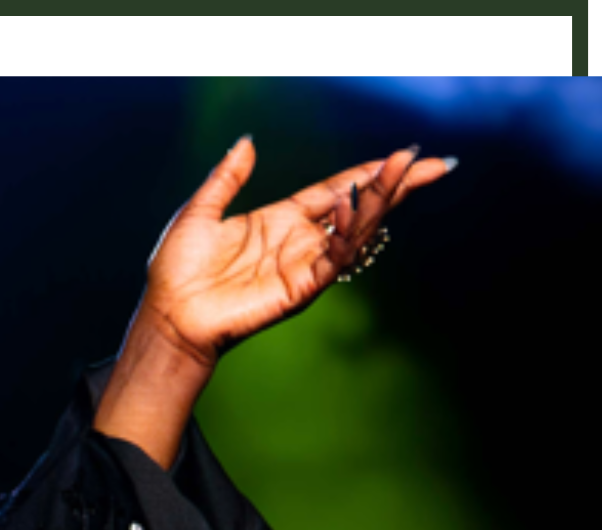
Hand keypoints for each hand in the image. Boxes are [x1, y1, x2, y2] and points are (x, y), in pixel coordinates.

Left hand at [140, 139, 456, 367]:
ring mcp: (302, 265)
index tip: (404, 156)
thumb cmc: (177, 271)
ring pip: (354, 231)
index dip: (368, 174)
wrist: (167, 316)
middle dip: (396, 186)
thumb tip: (246, 142)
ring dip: (379, 201)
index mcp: (279, 220)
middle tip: (434, 164)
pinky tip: (351, 205)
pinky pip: (334, 258)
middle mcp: (298, 242)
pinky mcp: (300, 288)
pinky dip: (347, 233)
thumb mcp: (199, 211)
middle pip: (359, 208)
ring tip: (403, 171)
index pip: (336, 190)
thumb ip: (226, 178)